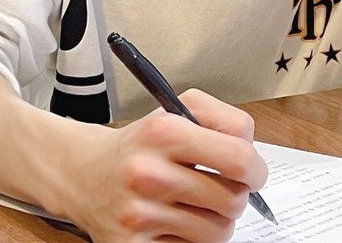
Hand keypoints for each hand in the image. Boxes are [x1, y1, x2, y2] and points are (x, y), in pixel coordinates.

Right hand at [63, 89, 267, 241]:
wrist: (85, 174)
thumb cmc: (141, 145)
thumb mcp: (176, 111)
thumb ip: (223, 120)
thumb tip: (253, 155)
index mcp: (164, 131)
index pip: (239, 157)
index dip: (256, 168)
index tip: (252, 172)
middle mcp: (149, 173)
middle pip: (233, 200)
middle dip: (236, 194)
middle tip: (224, 187)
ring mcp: (140, 214)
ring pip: (218, 231)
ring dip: (215, 220)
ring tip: (196, 204)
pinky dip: (191, 239)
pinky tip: (174, 221)